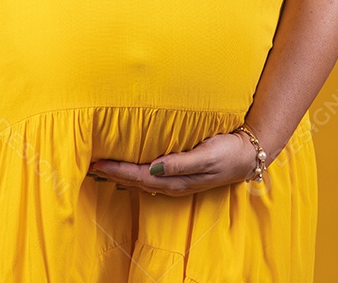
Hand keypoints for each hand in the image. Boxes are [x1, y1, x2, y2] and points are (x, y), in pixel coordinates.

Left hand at [88, 130, 257, 196]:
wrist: (248, 156)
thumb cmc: (227, 152)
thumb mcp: (206, 156)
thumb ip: (179, 163)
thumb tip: (153, 167)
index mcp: (176, 181)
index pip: (138, 176)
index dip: (117, 170)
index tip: (98, 162)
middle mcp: (172, 184)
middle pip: (135, 181)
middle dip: (112, 173)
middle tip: (90, 164)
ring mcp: (176, 181)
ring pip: (140, 180)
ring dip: (121, 174)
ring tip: (102, 166)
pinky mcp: (180, 175)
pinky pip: (150, 176)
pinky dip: (134, 172)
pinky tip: (128, 168)